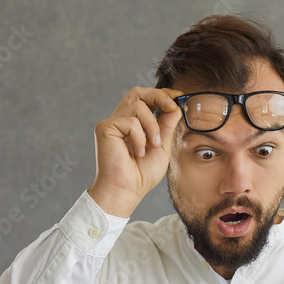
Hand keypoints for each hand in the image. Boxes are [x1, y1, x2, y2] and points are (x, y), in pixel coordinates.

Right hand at [88, 86, 184, 217]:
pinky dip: (140, 138)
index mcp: (132, 124)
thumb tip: (176, 106)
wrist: (126, 191)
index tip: (178, 98)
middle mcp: (119, 120)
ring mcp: (111, 123)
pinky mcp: (105, 128)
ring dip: (152, 126)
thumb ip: (167, 125)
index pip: (144, 98)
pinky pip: (130, 121)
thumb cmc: (142, 175)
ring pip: (138, 106)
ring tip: (153, 146)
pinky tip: (137, 153)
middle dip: (158, 96)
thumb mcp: (161, 146)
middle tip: (172, 108)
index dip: (161, 94)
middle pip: (137, 92)